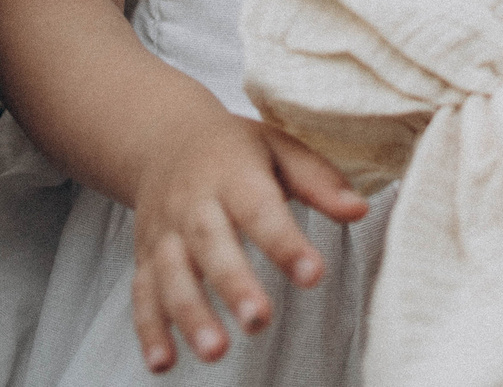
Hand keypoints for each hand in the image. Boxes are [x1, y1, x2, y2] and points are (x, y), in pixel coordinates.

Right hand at [131, 110, 369, 372]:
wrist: (162, 139)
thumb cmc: (233, 149)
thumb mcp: (278, 148)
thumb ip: (319, 180)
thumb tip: (359, 209)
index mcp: (232, 174)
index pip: (260, 209)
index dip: (285, 243)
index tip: (312, 274)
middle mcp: (193, 204)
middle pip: (210, 245)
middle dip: (233, 285)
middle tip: (258, 321)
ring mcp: (165, 233)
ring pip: (172, 276)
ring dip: (190, 315)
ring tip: (215, 352)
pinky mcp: (145, 258)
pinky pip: (142, 295)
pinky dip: (149, 330)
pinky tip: (163, 363)